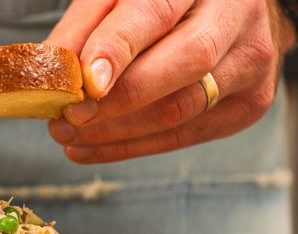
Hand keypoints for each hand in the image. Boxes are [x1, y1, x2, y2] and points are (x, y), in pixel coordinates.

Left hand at [46, 0, 295, 163]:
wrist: (222, 16)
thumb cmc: (158, 3)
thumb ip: (84, 27)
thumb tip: (53, 70)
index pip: (158, 12)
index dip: (119, 49)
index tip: (85, 83)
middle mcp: (237, 18)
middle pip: (186, 64)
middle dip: (119, 99)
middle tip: (68, 117)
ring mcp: (250, 66)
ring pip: (182, 109)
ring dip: (116, 130)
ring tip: (67, 135)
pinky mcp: (247, 106)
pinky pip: (183, 136)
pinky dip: (128, 146)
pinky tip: (88, 148)